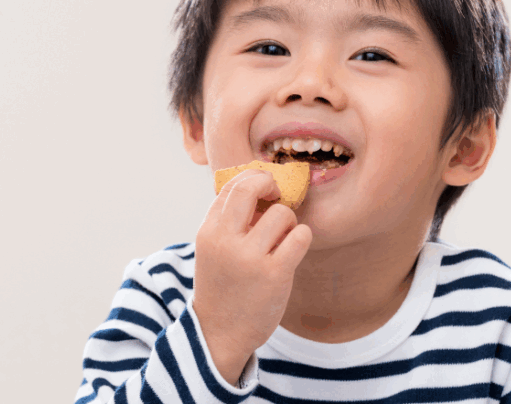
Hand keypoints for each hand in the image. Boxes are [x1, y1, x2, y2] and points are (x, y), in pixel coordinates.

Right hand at [192, 169, 312, 384]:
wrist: (220, 333)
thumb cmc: (223, 285)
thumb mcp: (213, 249)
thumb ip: (229, 220)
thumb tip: (259, 184)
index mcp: (208, 232)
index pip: (232, 186)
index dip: (253, 179)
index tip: (265, 188)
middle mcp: (226, 241)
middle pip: (252, 187)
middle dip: (270, 184)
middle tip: (277, 195)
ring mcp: (250, 258)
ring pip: (283, 213)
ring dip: (289, 222)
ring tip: (282, 239)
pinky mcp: (275, 274)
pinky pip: (300, 236)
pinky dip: (302, 236)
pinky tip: (294, 248)